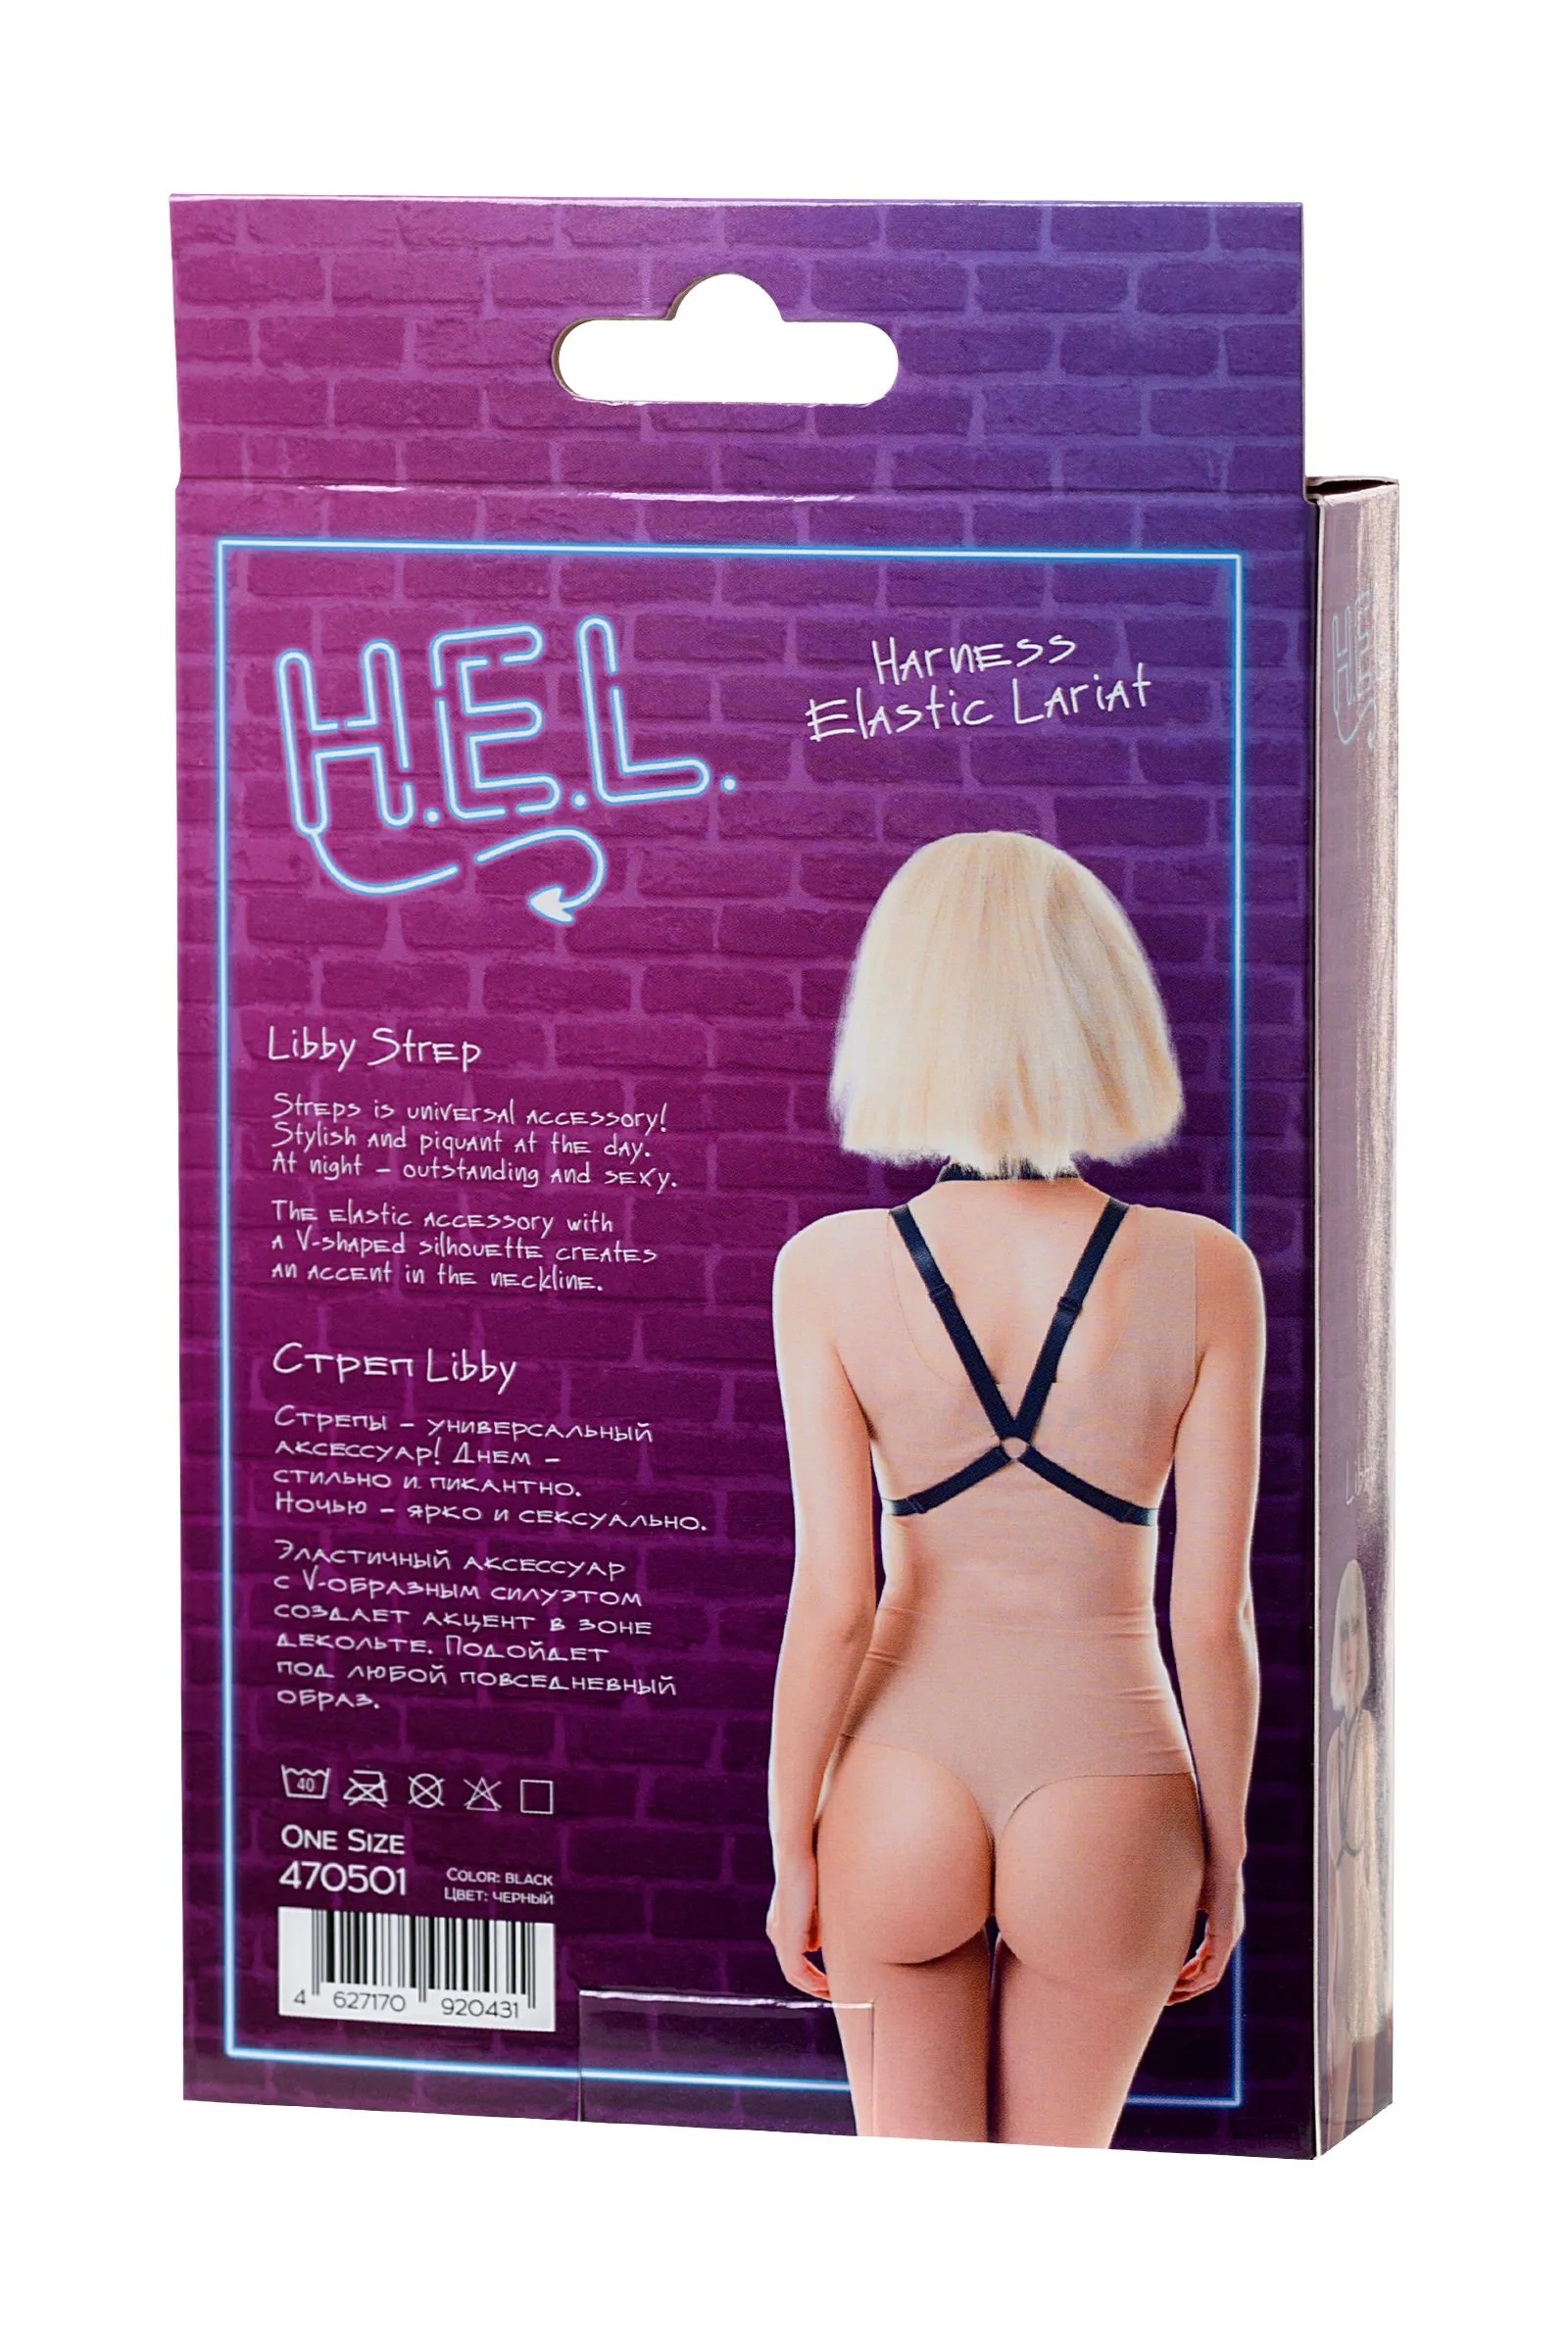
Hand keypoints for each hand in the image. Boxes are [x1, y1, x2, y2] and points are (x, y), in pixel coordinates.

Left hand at [766, 1854, 830, 1997]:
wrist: (796, 1855)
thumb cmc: (809, 1870)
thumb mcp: (813, 1902)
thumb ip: (813, 1924)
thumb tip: (816, 1946)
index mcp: (782, 1924)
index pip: (795, 1958)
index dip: (812, 1974)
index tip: (830, 1982)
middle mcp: (777, 1933)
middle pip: (794, 1972)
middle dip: (814, 1986)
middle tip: (834, 1995)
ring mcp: (780, 1936)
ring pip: (795, 1975)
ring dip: (814, 1987)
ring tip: (833, 1993)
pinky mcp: (787, 1937)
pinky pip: (797, 1971)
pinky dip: (813, 1982)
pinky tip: (828, 1985)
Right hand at [1167, 1859, 1243, 2004]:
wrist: (1219, 1850)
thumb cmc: (1199, 1863)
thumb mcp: (1182, 1894)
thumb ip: (1173, 1909)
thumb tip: (1148, 1913)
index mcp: (1219, 1928)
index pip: (1204, 1962)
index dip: (1185, 1976)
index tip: (1166, 1985)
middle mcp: (1227, 1937)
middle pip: (1207, 1975)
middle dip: (1185, 1989)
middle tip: (1165, 1999)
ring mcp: (1229, 1937)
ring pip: (1209, 1977)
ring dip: (1188, 1989)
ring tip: (1167, 1997)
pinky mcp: (1225, 1936)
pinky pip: (1211, 1969)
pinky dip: (1193, 1980)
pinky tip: (1176, 1984)